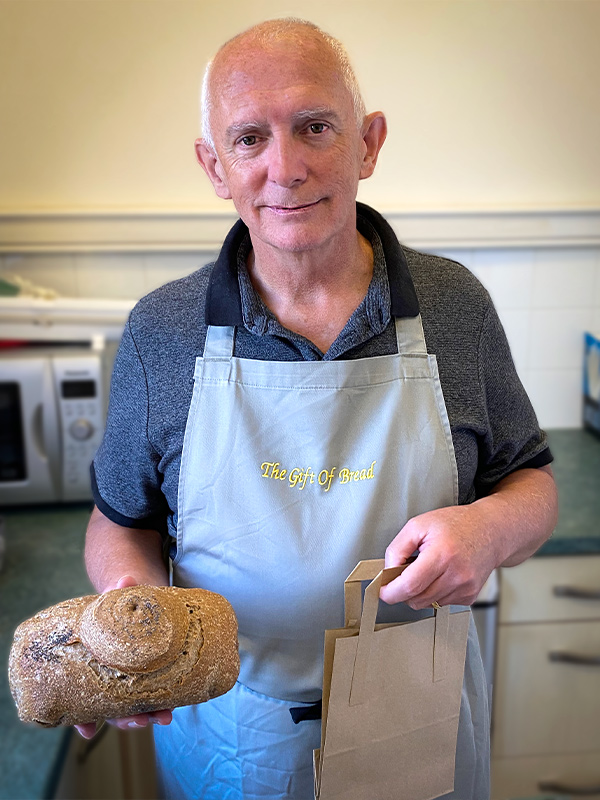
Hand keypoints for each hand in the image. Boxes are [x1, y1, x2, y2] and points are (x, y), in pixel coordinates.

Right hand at [74, 575, 173, 738]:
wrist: (137, 598)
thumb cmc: (120, 604)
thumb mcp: (117, 598)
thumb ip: (119, 591)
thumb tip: (127, 579)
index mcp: (96, 665)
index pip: (87, 698)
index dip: (85, 719)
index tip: (88, 731)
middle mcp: (113, 677)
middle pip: (114, 708)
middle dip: (126, 718)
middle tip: (139, 719)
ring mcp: (134, 678)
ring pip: (136, 705)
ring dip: (148, 714)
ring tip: (163, 717)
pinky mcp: (155, 672)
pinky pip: (157, 693)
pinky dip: (163, 703)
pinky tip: (171, 710)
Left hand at [379, 504, 498, 609]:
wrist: (490, 530)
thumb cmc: (455, 524)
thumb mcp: (418, 525)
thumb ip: (397, 548)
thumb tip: (387, 572)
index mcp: (442, 555)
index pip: (409, 586)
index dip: (390, 592)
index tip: (382, 590)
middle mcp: (456, 575)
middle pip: (416, 599)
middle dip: (403, 591)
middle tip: (403, 573)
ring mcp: (465, 588)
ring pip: (427, 604)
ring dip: (419, 592)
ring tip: (427, 569)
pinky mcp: (470, 596)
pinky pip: (441, 603)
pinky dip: (434, 593)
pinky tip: (441, 575)